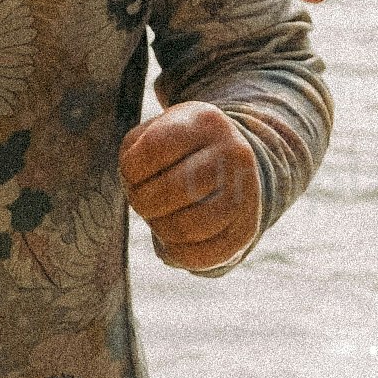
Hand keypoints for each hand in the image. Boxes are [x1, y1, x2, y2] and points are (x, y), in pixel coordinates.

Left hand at [123, 101, 265, 274]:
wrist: (229, 163)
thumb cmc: (176, 150)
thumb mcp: (153, 134)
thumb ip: (134, 157)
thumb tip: (142, 198)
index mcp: (206, 121)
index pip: (155, 149)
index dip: (131, 170)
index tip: (134, 174)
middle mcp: (234, 153)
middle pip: (174, 190)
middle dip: (143, 202)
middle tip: (144, 200)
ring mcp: (247, 192)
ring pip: (188, 227)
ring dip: (159, 228)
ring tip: (159, 218)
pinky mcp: (246, 228)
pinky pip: (203, 255)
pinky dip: (176, 252)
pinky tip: (172, 237)